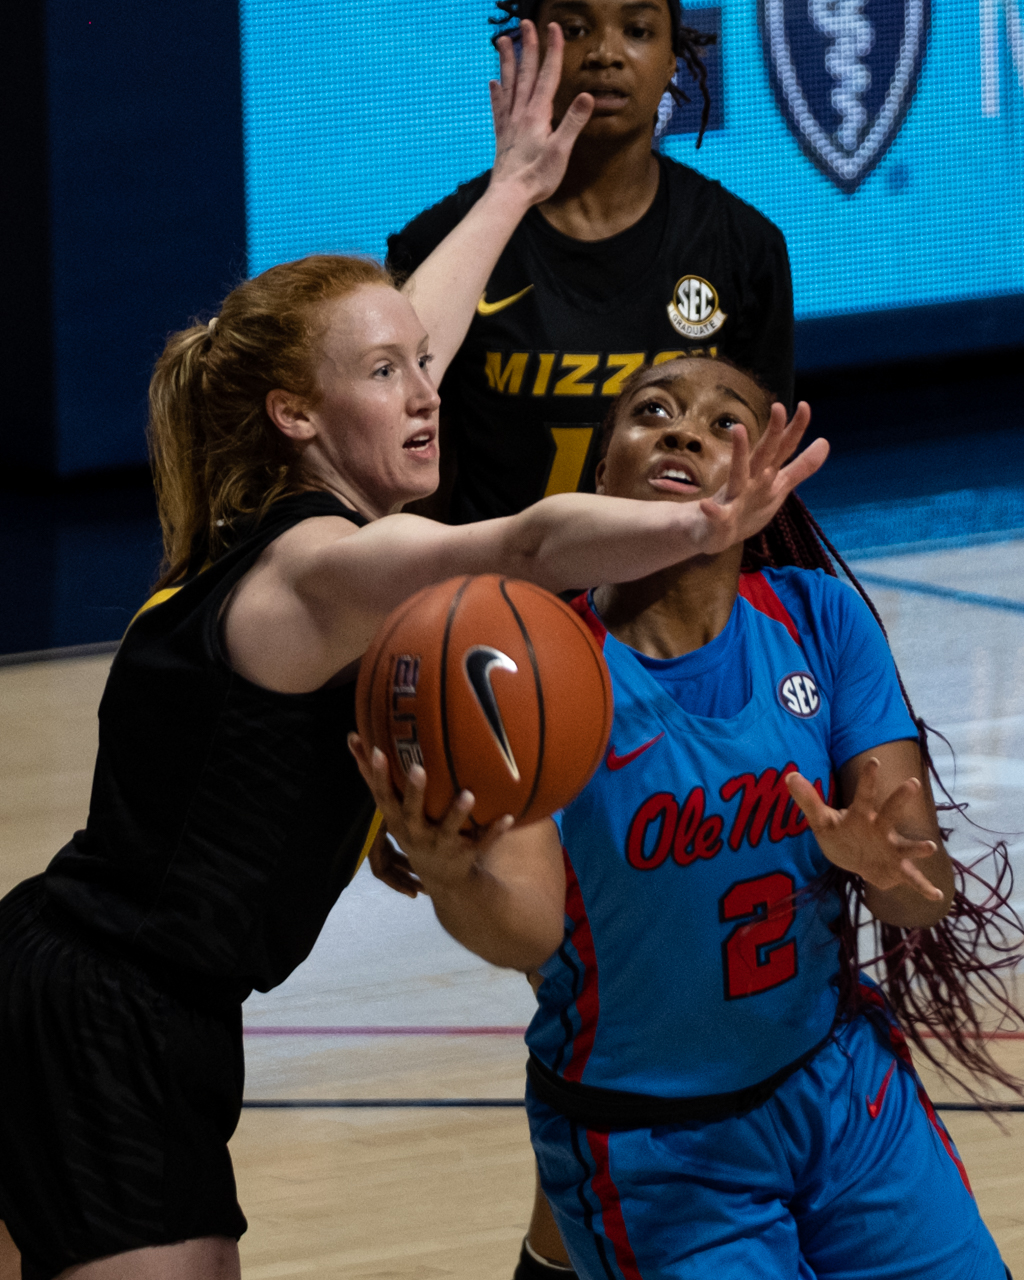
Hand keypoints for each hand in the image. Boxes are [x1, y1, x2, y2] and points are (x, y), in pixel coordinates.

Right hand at [348, 735, 512, 893]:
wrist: (441, 879)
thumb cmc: (412, 829)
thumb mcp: (392, 808)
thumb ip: (373, 775)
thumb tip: (353, 735)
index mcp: (397, 820)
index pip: (383, 795)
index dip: (377, 775)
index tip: (377, 750)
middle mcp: (416, 834)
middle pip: (411, 813)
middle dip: (414, 793)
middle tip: (418, 769)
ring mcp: (441, 846)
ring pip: (448, 830)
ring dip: (457, 814)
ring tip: (468, 794)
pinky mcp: (465, 855)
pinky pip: (481, 843)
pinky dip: (494, 832)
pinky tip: (508, 817)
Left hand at [488, 21, 593, 206]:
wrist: (508, 196)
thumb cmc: (536, 178)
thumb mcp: (560, 151)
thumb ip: (573, 123)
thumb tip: (587, 97)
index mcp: (537, 114)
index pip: (548, 76)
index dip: (552, 50)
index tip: (554, 28)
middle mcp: (521, 113)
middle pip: (526, 73)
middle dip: (528, 46)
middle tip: (527, 23)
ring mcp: (509, 123)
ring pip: (508, 85)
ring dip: (507, 62)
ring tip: (502, 41)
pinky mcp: (502, 135)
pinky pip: (499, 107)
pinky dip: (496, 92)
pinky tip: (493, 83)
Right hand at [696, 402, 827, 552]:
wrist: (712, 532)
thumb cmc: (747, 506)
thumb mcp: (778, 487)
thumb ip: (801, 467)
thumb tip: (825, 441)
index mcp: (765, 472)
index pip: (783, 448)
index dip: (795, 429)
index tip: (805, 405)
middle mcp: (749, 479)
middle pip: (763, 454)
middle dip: (772, 433)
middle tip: (779, 406)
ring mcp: (733, 497)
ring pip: (737, 474)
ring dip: (739, 454)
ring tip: (739, 429)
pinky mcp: (719, 518)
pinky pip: (716, 514)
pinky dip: (712, 511)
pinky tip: (707, 506)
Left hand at [786, 758, 943, 901]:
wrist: (856, 860)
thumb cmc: (841, 834)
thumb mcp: (822, 821)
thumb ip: (808, 800)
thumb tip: (790, 775)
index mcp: (862, 815)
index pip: (863, 794)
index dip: (867, 779)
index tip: (874, 761)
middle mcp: (881, 829)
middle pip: (889, 813)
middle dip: (899, 800)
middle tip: (912, 783)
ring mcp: (891, 849)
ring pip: (906, 846)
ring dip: (918, 847)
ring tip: (930, 847)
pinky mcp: (897, 869)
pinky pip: (912, 878)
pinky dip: (924, 887)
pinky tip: (936, 895)